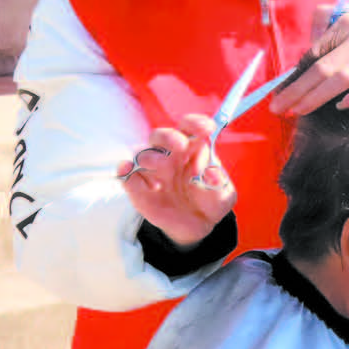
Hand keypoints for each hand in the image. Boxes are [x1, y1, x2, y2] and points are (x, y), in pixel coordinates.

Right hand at [117, 114, 236, 248]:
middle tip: (181, 146)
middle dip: (170, 137)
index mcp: (193, 148)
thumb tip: (212, 174)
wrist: (195, 225)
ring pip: (142, 152)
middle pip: (162, 134)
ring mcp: (152, 169)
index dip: (196, 123)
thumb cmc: (209, 202)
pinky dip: (132, 176)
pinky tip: (152, 187)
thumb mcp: (222, 195)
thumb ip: (218, 183)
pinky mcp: (137, 185)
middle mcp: (170, 154)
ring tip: (165, 179)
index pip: (190, 126)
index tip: (206, 128)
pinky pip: (125, 174)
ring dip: (151, 159)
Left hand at [270, 2, 348, 115]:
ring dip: (317, 97)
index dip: (295, 75)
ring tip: (298, 112)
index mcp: (347, 22)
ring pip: (342, 78)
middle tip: (278, 109)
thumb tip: (307, 55)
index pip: (314, 52)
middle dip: (297, 91)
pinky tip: (341, 106)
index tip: (280, 92)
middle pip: (322, 68)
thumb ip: (331, 26)